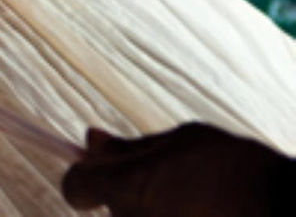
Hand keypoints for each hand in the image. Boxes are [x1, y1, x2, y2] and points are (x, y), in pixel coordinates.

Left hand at [62, 124, 295, 215]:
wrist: (283, 211)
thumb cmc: (235, 171)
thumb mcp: (181, 141)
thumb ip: (130, 146)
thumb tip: (91, 140)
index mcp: (125, 188)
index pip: (75, 187)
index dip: (86, 175)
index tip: (102, 169)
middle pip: (111, 207)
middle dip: (129, 193)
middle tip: (172, 182)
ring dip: (155, 211)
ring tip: (195, 202)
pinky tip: (202, 214)